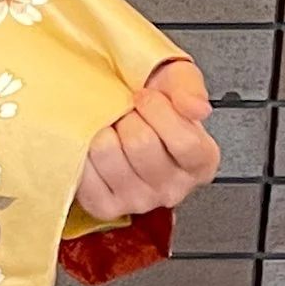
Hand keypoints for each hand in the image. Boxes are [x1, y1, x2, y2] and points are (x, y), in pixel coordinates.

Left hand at [75, 57, 218, 224]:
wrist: (116, 107)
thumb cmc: (150, 99)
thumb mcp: (176, 79)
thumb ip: (190, 87)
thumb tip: (195, 107)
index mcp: (201, 161)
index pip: (184, 141)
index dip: (159, 111)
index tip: (146, 95)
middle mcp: (174, 188)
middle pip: (141, 145)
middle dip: (127, 116)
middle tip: (127, 113)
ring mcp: (139, 201)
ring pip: (109, 153)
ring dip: (103, 129)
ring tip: (111, 127)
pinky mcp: (105, 206)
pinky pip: (85, 172)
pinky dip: (83, 149)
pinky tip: (94, 143)